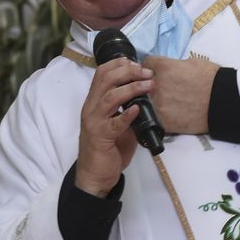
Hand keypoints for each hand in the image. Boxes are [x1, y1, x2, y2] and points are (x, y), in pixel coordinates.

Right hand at [76, 57, 152, 197]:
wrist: (95, 176)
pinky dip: (127, 114)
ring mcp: (94, 122)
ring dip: (131, 88)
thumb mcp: (118, 125)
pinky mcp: (101, 137)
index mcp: (94, 102)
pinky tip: (138, 109)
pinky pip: (114, 123)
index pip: (102, 73)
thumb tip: (147, 98)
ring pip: (109, 97)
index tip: (137, 63)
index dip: (119, 64)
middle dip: (127, 72)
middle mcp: (91, 108)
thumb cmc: (107, 149)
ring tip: (148, 85)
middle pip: (106, 80)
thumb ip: (127, 110)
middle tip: (146, 72)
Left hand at [142, 56, 219, 134]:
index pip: (145, 64)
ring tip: (165, 104)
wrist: (224, 101)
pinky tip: (168, 115)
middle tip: (161, 90)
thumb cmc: (212, 79)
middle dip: (147, 86)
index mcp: (163, 66)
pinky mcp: (163, 121)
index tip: (154, 73)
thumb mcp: (191, 62)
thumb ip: (173, 65)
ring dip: (151, 102)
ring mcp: (158, 104)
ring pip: (143, 102)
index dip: (150, 69)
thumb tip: (167, 70)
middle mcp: (155, 85)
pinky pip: (153, 118)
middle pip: (140, 84)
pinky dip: (158, 117)